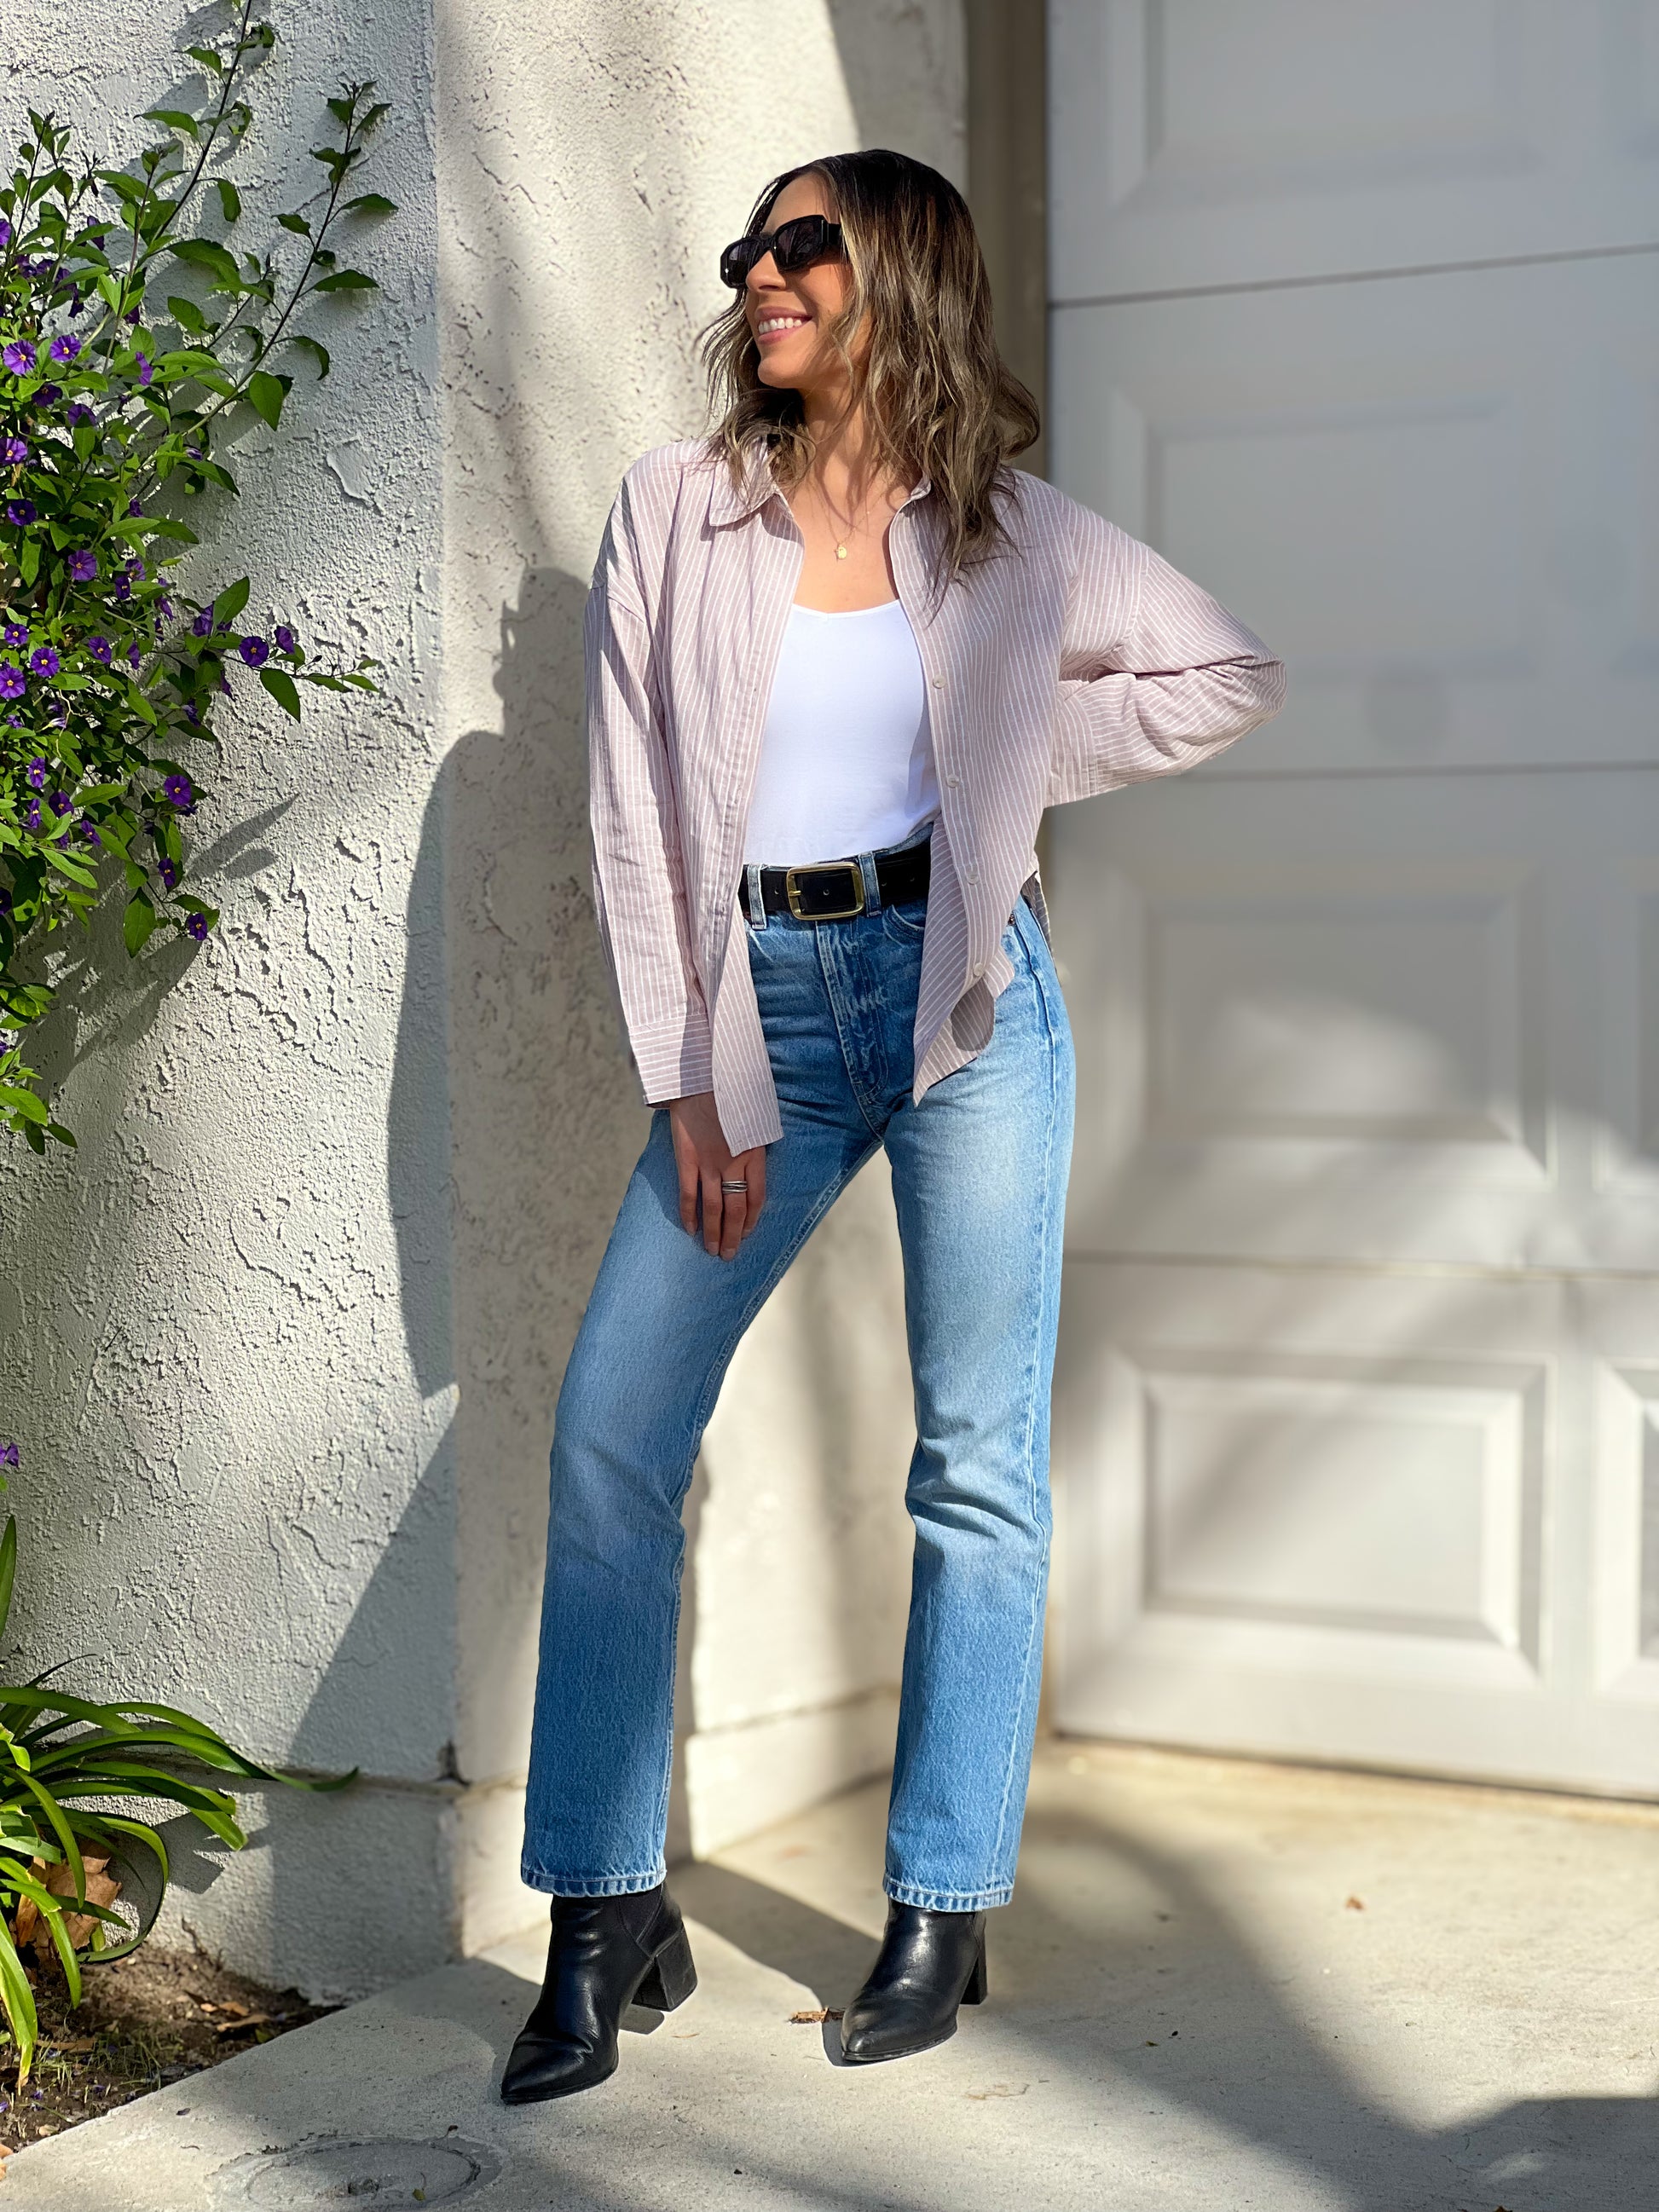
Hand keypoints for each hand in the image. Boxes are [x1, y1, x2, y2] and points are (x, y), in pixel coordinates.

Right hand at [666, 1092, 767, 1260]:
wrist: (700, 1077)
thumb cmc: (730, 1094)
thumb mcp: (753, 1118)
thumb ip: (753, 1143)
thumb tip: (752, 1163)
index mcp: (754, 1153)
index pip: (757, 1196)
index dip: (752, 1219)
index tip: (747, 1233)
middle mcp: (734, 1163)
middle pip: (736, 1208)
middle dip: (733, 1235)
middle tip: (729, 1255)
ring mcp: (710, 1162)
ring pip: (714, 1207)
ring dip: (713, 1232)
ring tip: (712, 1251)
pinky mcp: (687, 1158)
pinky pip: (689, 1193)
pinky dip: (689, 1213)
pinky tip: (690, 1228)